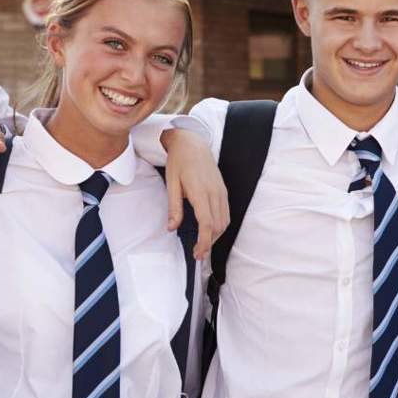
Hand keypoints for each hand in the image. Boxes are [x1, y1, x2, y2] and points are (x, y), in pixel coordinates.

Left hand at [161, 129, 227, 259]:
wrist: (192, 143)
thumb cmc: (179, 162)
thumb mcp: (171, 184)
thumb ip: (174, 207)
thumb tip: (172, 228)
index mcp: (200, 192)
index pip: (207, 224)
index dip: (204, 242)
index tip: (197, 254)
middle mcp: (215, 193)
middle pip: (218, 227)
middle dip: (209, 243)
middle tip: (198, 253)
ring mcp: (221, 192)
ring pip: (224, 222)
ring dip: (215, 236)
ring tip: (203, 244)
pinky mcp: (223, 191)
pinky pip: (226, 213)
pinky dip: (220, 226)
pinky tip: (210, 230)